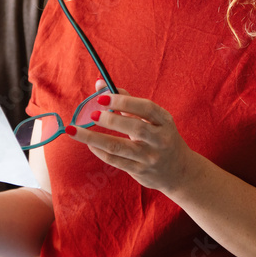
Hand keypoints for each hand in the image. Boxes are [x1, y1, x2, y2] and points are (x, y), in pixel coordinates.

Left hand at [65, 79, 194, 192]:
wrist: (180, 172)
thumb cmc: (161, 137)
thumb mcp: (153, 119)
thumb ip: (127, 102)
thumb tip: (99, 84)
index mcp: (165, 121)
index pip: (146, 108)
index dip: (124, 102)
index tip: (103, 97)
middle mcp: (160, 140)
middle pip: (135, 128)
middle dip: (111, 120)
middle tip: (92, 113)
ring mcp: (150, 157)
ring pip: (118, 147)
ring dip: (94, 138)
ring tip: (75, 130)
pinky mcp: (140, 171)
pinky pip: (114, 160)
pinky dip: (98, 151)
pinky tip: (88, 143)